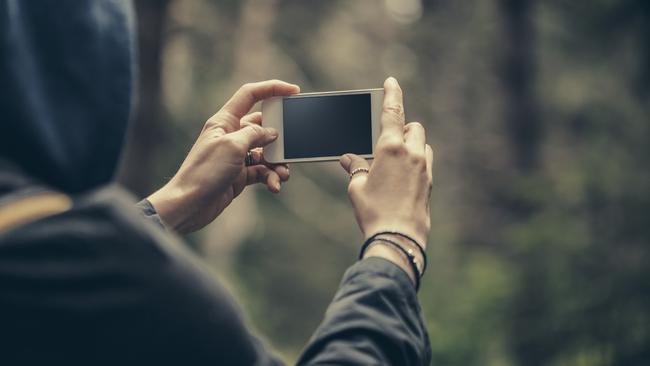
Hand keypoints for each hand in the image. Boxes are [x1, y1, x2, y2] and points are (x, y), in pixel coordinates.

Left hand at [147, 80, 299, 232]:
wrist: (189, 205)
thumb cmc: (204, 172)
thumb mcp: (233, 146)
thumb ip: (255, 134)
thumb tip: (272, 133)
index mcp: (224, 121)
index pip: (250, 95)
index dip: (272, 88)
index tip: (293, 91)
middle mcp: (231, 135)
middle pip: (263, 126)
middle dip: (280, 137)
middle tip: (292, 145)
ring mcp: (236, 155)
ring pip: (266, 152)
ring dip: (278, 162)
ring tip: (283, 174)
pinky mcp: (240, 174)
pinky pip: (263, 171)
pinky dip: (271, 177)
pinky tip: (275, 185)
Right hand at [340, 77, 432, 277]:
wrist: (398, 237)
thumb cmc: (373, 211)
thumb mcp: (357, 187)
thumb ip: (355, 167)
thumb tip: (348, 159)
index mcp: (390, 148)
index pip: (392, 112)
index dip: (392, 94)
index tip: (392, 81)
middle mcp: (411, 153)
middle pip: (413, 127)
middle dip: (403, 128)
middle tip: (388, 140)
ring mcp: (424, 168)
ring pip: (422, 144)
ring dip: (412, 144)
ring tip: (396, 160)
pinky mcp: (430, 182)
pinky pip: (425, 162)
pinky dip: (416, 161)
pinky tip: (404, 177)